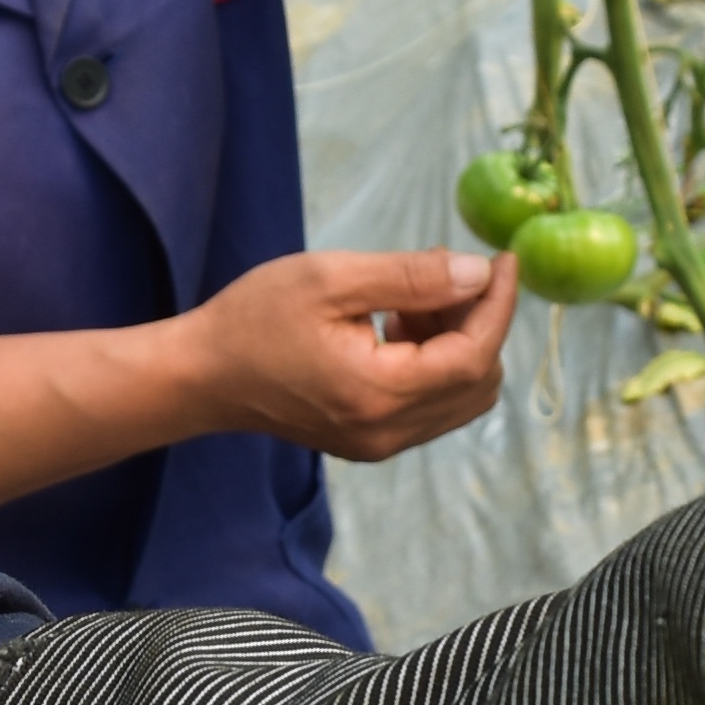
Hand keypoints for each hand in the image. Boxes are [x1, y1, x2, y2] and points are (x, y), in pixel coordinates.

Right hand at [180, 248, 518, 462]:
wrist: (202, 376)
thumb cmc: (255, 318)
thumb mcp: (331, 279)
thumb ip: (411, 277)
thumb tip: (479, 275)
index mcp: (381, 393)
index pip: (475, 355)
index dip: (498, 305)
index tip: (502, 260)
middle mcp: (389, 431)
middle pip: (478, 382)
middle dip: (476, 323)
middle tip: (442, 276)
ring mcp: (381, 444)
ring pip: (461, 398)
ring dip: (457, 345)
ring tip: (410, 302)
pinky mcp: (371, 442)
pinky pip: (432, 406)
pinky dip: (434, 365)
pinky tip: (395, 329)